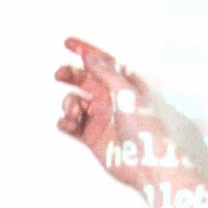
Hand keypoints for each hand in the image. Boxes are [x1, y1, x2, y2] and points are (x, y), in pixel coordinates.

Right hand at [55, 38, 207, 207]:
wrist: (147, 164)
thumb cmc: (146, 130)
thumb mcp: (127, 94)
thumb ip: (106, 73)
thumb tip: (90, 57)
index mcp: (124, 85)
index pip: (102, 62)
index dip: (85, 50)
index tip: (68, 43)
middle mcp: (112, 100)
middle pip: (85, 80)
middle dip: (70, 75)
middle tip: (59, 75)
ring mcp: (101, 118)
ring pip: (76, 103)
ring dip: (69, 103)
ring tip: (73, 112)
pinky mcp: (93, 137)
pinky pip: (72, 125)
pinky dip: (66, 122)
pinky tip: (68, 123)